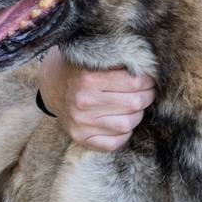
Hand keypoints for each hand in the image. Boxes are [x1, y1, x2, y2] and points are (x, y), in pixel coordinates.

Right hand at [37, 46, 155, 151]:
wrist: (52, 85)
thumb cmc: (80, 68)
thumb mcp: (95, 57)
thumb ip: (118, 60)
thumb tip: (148, 66)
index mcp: (88, 78)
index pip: (135, 82)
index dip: (148, 81)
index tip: (149, 79)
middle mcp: (83, 102)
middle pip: (134, 103)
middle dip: (147, 97)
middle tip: (147, 92)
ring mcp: (81, 123)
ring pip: (127, 124)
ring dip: (137, 115)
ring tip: (135, 106)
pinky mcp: (80, 137)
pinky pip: (113, 143)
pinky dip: (124, 134)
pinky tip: (122, 121)